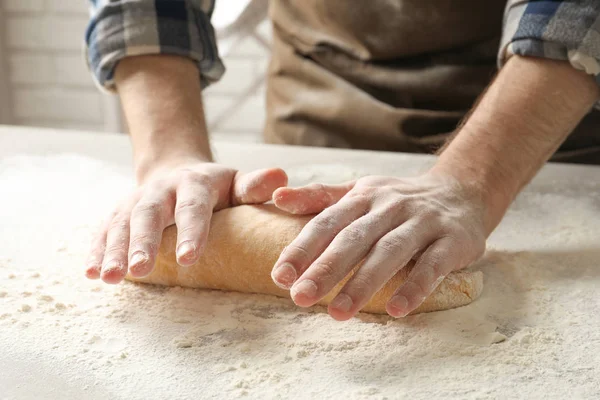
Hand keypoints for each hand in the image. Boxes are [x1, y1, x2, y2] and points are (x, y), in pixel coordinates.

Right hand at [85, 159, 286, 283]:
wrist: (176, 171)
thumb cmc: (214, 188)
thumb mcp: (236, 182)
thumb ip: (254, 186)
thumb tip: (281, 177)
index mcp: (194, 183)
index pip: (193, 208)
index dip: (191, 232)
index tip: (188, 258)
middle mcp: (160, 190)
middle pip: (149, 215)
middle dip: (143, 242)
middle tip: (140, 269)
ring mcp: (135, 201)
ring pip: (122, 224)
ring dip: (115, 250)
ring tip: (110, 278)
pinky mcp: (118, 213)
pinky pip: (104, 231)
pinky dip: (97, 250)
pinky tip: (91, 273)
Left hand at [270, 172, 486, 319]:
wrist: (462, 191)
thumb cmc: (398, 200)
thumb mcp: (359, 191)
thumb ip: (320, 197)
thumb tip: (277, 199)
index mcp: (363, 197)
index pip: (327, 222)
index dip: (302, 248)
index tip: (280, 276)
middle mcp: (390, 207)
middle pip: (354, 238)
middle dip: (325, 269)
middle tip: (300, 298)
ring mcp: (422, 222)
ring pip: (389, 252)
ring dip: (363, 283)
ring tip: (338, 312)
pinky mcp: (452, 241)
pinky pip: (432, 266)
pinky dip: (414, 288)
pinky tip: (395, 310)